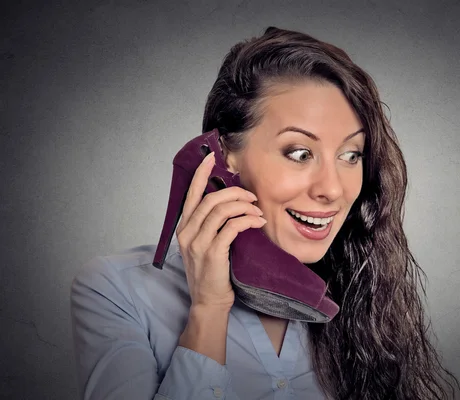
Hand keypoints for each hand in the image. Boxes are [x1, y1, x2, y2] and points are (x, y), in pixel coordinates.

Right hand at [175, 152, 265, 308]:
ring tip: (257, 210)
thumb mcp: (204, 244)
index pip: (191, 194)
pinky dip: (247, 220)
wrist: (209, 301)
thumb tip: (230, 202)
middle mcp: (187, 232)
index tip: (212, 158)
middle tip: (252, 196)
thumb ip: (211, 224)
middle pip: (211, 199)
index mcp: (184, 227)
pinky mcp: (212, 253)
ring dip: (243, 206)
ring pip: (221, 210)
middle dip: (235, 192)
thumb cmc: (211, 271)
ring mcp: (198, 243)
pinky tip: (257, 222)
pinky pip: (231, 227)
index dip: (201, 174)